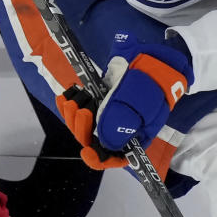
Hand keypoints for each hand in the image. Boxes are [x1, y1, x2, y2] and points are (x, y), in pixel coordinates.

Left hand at [58, 35, 191, 153]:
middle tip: (81, 109)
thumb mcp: (142, 101)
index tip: (87, 151)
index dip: (99, 159)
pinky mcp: (97, 101)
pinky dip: (68, 105)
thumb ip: (124, 120)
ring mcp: (106, 115)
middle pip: (93, 140)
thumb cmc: (152, 82)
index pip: (115, 157)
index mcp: (134, 137)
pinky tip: (64, 97)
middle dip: (81, 129)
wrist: (152, 57)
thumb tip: (105, 141)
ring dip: (72, 115)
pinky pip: (78, 109)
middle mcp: (118, 130)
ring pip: (82, 126)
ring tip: (73, 100)